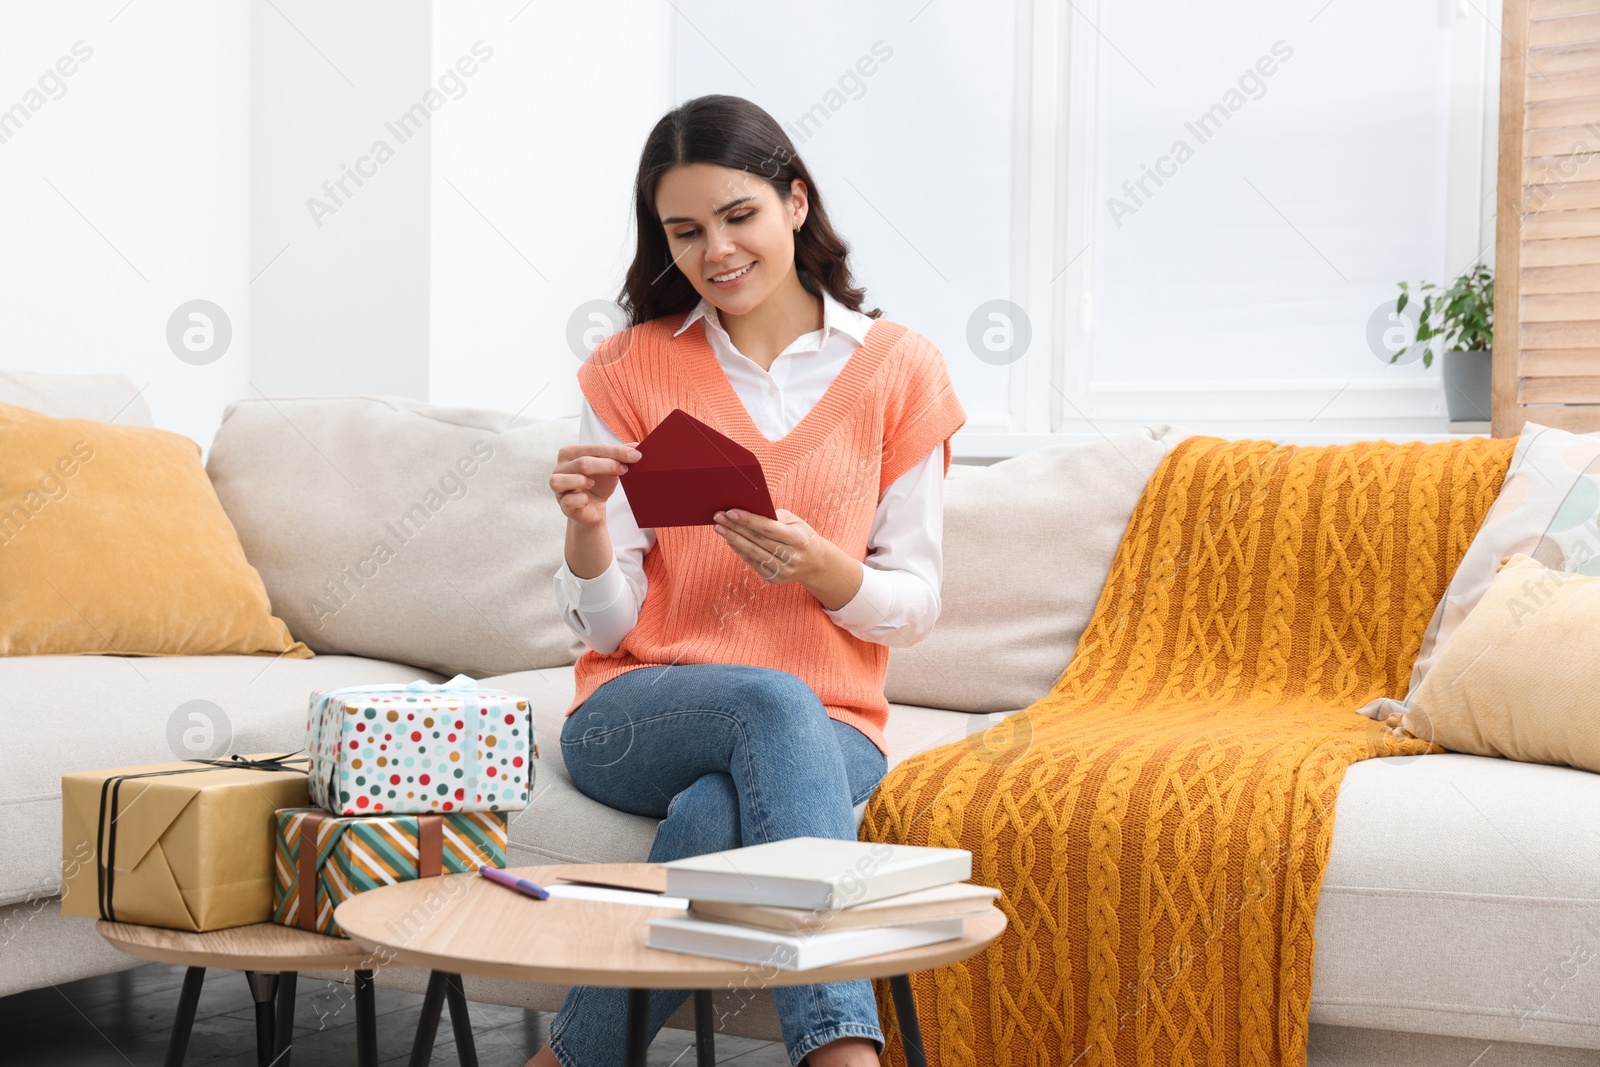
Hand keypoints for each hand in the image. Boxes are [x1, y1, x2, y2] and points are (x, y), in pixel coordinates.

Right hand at [550, 442, 641, 528]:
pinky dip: (581, 500)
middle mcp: (560, 467)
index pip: (595, 448)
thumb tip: (636, 445)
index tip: (635, 456)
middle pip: (583, 463)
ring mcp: (558, 486)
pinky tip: (586, 500)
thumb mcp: (611, 467)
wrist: (593, 509)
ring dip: (584, 481)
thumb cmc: (599, 485)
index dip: (616, 452)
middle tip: (625, 470)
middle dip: (608, 465)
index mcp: (570, 453)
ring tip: (593, 484)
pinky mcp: (562, 504)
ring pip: (568, 478)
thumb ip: (620, 455)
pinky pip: (569, 500)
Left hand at [712, 507, 859, 608]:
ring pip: (753, 553)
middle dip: (735, 527)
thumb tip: (748, 511)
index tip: (730, 512)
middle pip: (757, 540)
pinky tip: (730, 541)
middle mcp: (792, 557)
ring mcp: (783, 570)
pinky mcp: (775, 579)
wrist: (816, 564)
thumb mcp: (796, 522)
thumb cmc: (801, 536)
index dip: (748, 520)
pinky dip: (740, 551)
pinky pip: (753, 563)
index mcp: (798, 539)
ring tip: (719, 528)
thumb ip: (775, 516)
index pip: (768, 528)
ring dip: (733, 539)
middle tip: (718, 517)